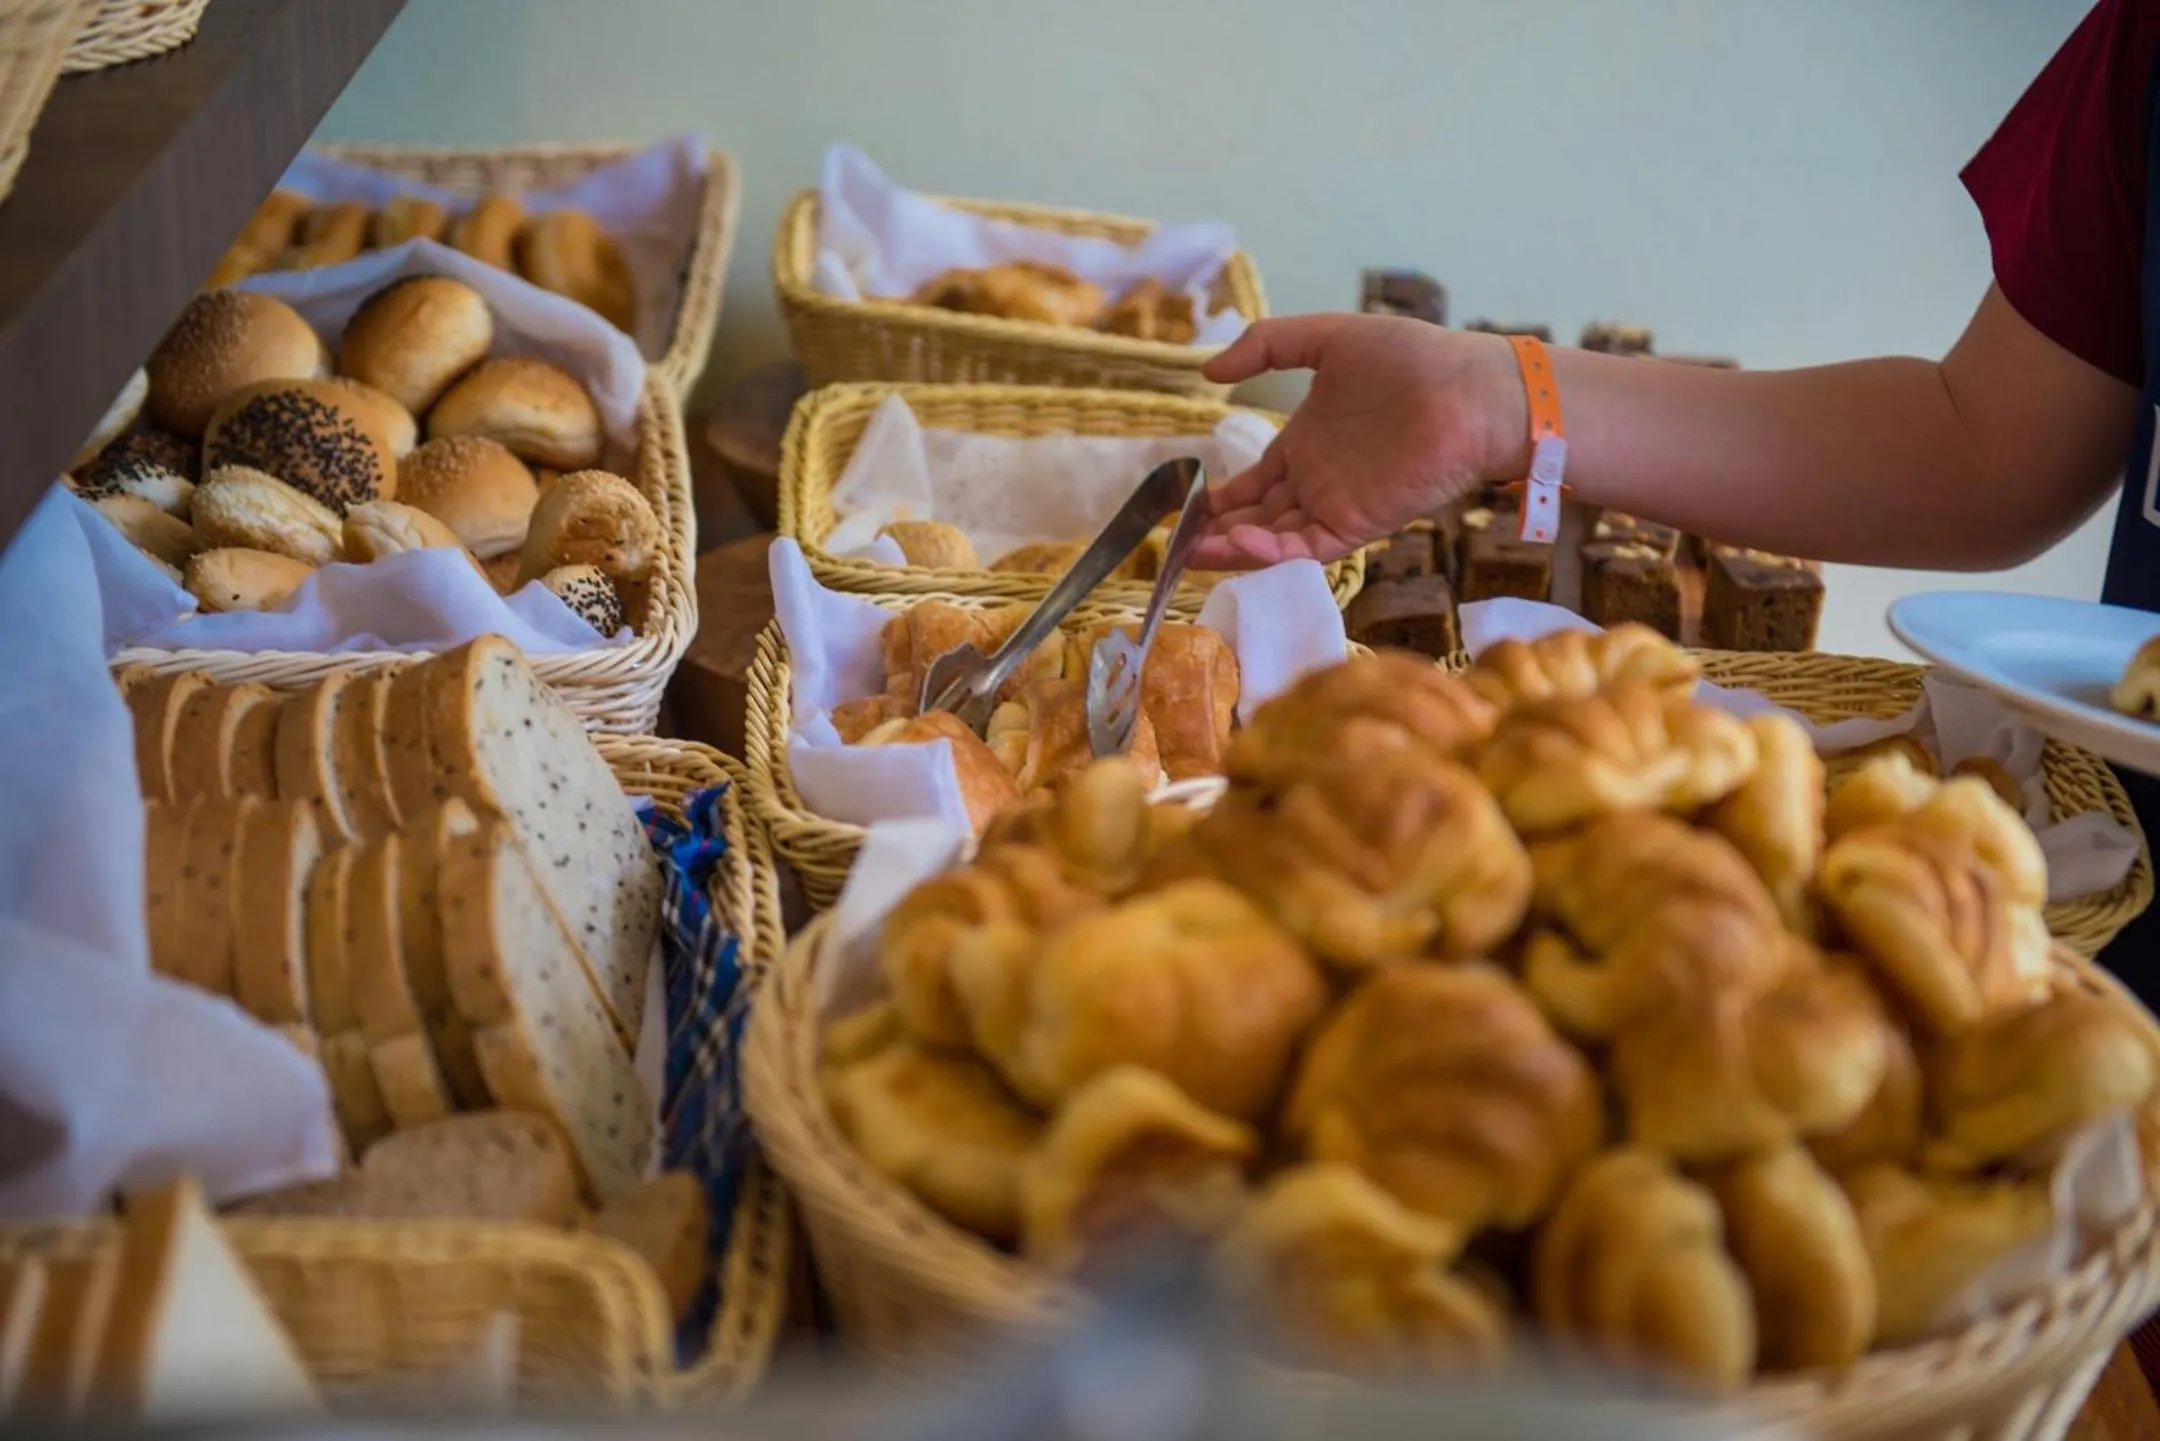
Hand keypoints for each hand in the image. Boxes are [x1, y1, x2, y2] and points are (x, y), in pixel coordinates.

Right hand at [1191, 313, 1526, 568]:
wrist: (1471, 389)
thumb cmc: (1411, 358)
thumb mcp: (1327, 337)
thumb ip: (1267, 346)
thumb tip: (1208, 372)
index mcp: (1306, 444)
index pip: (1251, 484)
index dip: (1216, 499)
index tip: (1177, 506)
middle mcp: (1315, 482)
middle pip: (1254, 519)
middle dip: (1213, 532)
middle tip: (1170, 541)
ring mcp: (1335, 506)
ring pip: (1271, 540)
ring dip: (1231, 548)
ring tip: (1189, 550)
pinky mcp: (1357, 525)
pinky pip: (1304, 548)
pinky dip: (1269, 552)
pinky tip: (1236, 543)